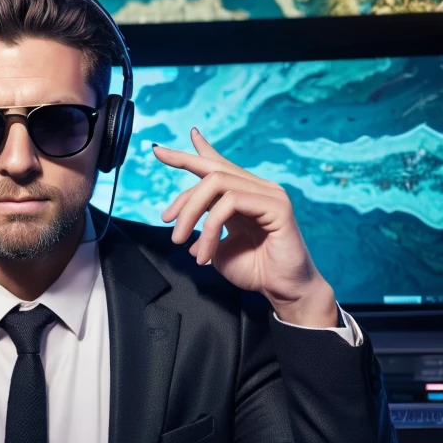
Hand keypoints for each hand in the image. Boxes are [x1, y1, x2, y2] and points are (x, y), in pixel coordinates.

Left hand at [154, 129, 337, 326]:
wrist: (283, 291)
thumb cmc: (256, 271)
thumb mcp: (219, 249)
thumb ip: (204, 234)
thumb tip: (184, 236)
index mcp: (244, 194)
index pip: (216, 166)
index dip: (189, 156)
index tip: (159, 151)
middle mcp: (258, 188)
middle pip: (212, 170)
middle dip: (183, 184)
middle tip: (166, 219)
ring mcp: (269, 193)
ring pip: (217, 183)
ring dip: (191, 213)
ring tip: (181, 241)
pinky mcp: (277, 205)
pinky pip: (231, 202)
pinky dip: (210, 227)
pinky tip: (205, 252)